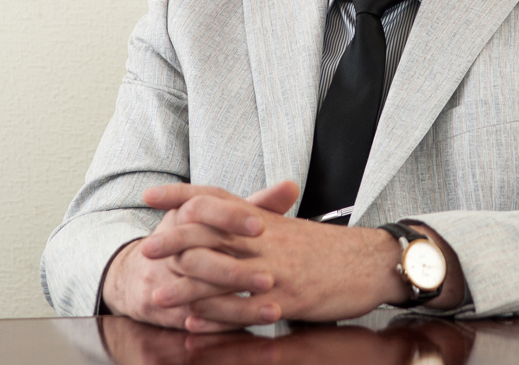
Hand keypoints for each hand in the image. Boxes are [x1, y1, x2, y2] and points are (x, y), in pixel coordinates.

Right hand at [101, 183, 296, 328]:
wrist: (142, 270)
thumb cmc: (195, 236)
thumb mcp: (221, 216)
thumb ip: (258, 204)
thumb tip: (292, 187)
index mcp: (183, 214)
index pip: (202, 207)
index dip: (230, 216)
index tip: (261, 225)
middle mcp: (171, 245)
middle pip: (198, 255)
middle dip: (234, 269)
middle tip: (270, 277)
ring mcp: (166, 278)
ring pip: (198, 290)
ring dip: (235, 301)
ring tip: (271, 306)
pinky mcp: (166, 307)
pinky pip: (195, 316)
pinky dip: (223, 322)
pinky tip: (249, 323)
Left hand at [142, 183, 411, 330]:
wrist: (372, 262)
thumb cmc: (331, 249)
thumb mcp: (292, 230)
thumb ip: (260, 224)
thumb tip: (231, 220)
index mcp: (265, 219)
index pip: (216, 198)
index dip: (182, 194)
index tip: (151, 195)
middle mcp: (265, 239)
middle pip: (210, 233)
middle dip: (174, 240)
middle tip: (146, 249)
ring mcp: (274, 269)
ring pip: (220, 275)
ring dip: (185, 287)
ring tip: (156, 296)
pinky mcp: (286, 298)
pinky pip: (243, 309)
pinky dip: (216, 318)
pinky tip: (195, 324)